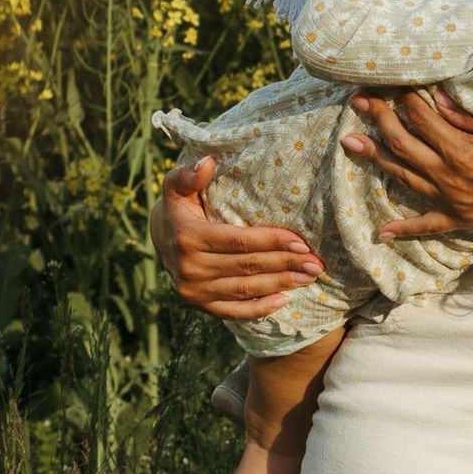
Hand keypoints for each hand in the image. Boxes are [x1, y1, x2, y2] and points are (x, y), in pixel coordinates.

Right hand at [151, 155, 325, 320]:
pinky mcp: (198, 305)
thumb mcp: (177, 188)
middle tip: (316, 263)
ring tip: (309, 277)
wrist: (157, 239)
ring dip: (280, 284)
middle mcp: (190, 268)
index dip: (271, 242)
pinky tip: (284, 299)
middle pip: (247, 267)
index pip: (239, 241)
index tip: (301, 242)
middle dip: (285, 264)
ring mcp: (194, 291)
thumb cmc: (178, 208)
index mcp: (188, 237)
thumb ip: (189, 176)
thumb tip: (207, 162)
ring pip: (245, 289)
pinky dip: (259, 308)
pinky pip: (233, 311)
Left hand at [345, 87, 472, 234]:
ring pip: (402, 176)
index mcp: (461, 150)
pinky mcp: (456, 219)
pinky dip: (402, 229)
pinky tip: (380, 232)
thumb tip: (435, 96)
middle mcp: (448, 176)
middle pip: (403, 143)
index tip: (391, 82)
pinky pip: (425, 225)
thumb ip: (466, 117)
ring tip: (350, 141)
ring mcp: (449, 200)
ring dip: (375, 157)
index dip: (404, 98)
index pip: (422, 118)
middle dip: (378, 119)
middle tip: (359, 100)